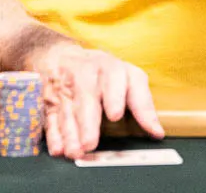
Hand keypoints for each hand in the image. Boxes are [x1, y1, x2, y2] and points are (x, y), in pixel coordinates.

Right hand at [27, 43, 163, 158]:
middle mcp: (87, 72)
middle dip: (88, 121)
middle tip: (90, 143)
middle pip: (87, 95)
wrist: (60, 54)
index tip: (115, 115)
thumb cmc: (102, 73)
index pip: (115, 78)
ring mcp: (65, 83)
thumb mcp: (127, 78)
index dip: (115, 96)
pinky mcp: (48, 97)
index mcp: (111, 67)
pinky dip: (53, 133)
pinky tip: (57, 148)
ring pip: (67, 108)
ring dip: (70, 132)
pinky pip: (50, 115)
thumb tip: (157, 132)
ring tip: (75, 152)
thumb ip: (142, 104)